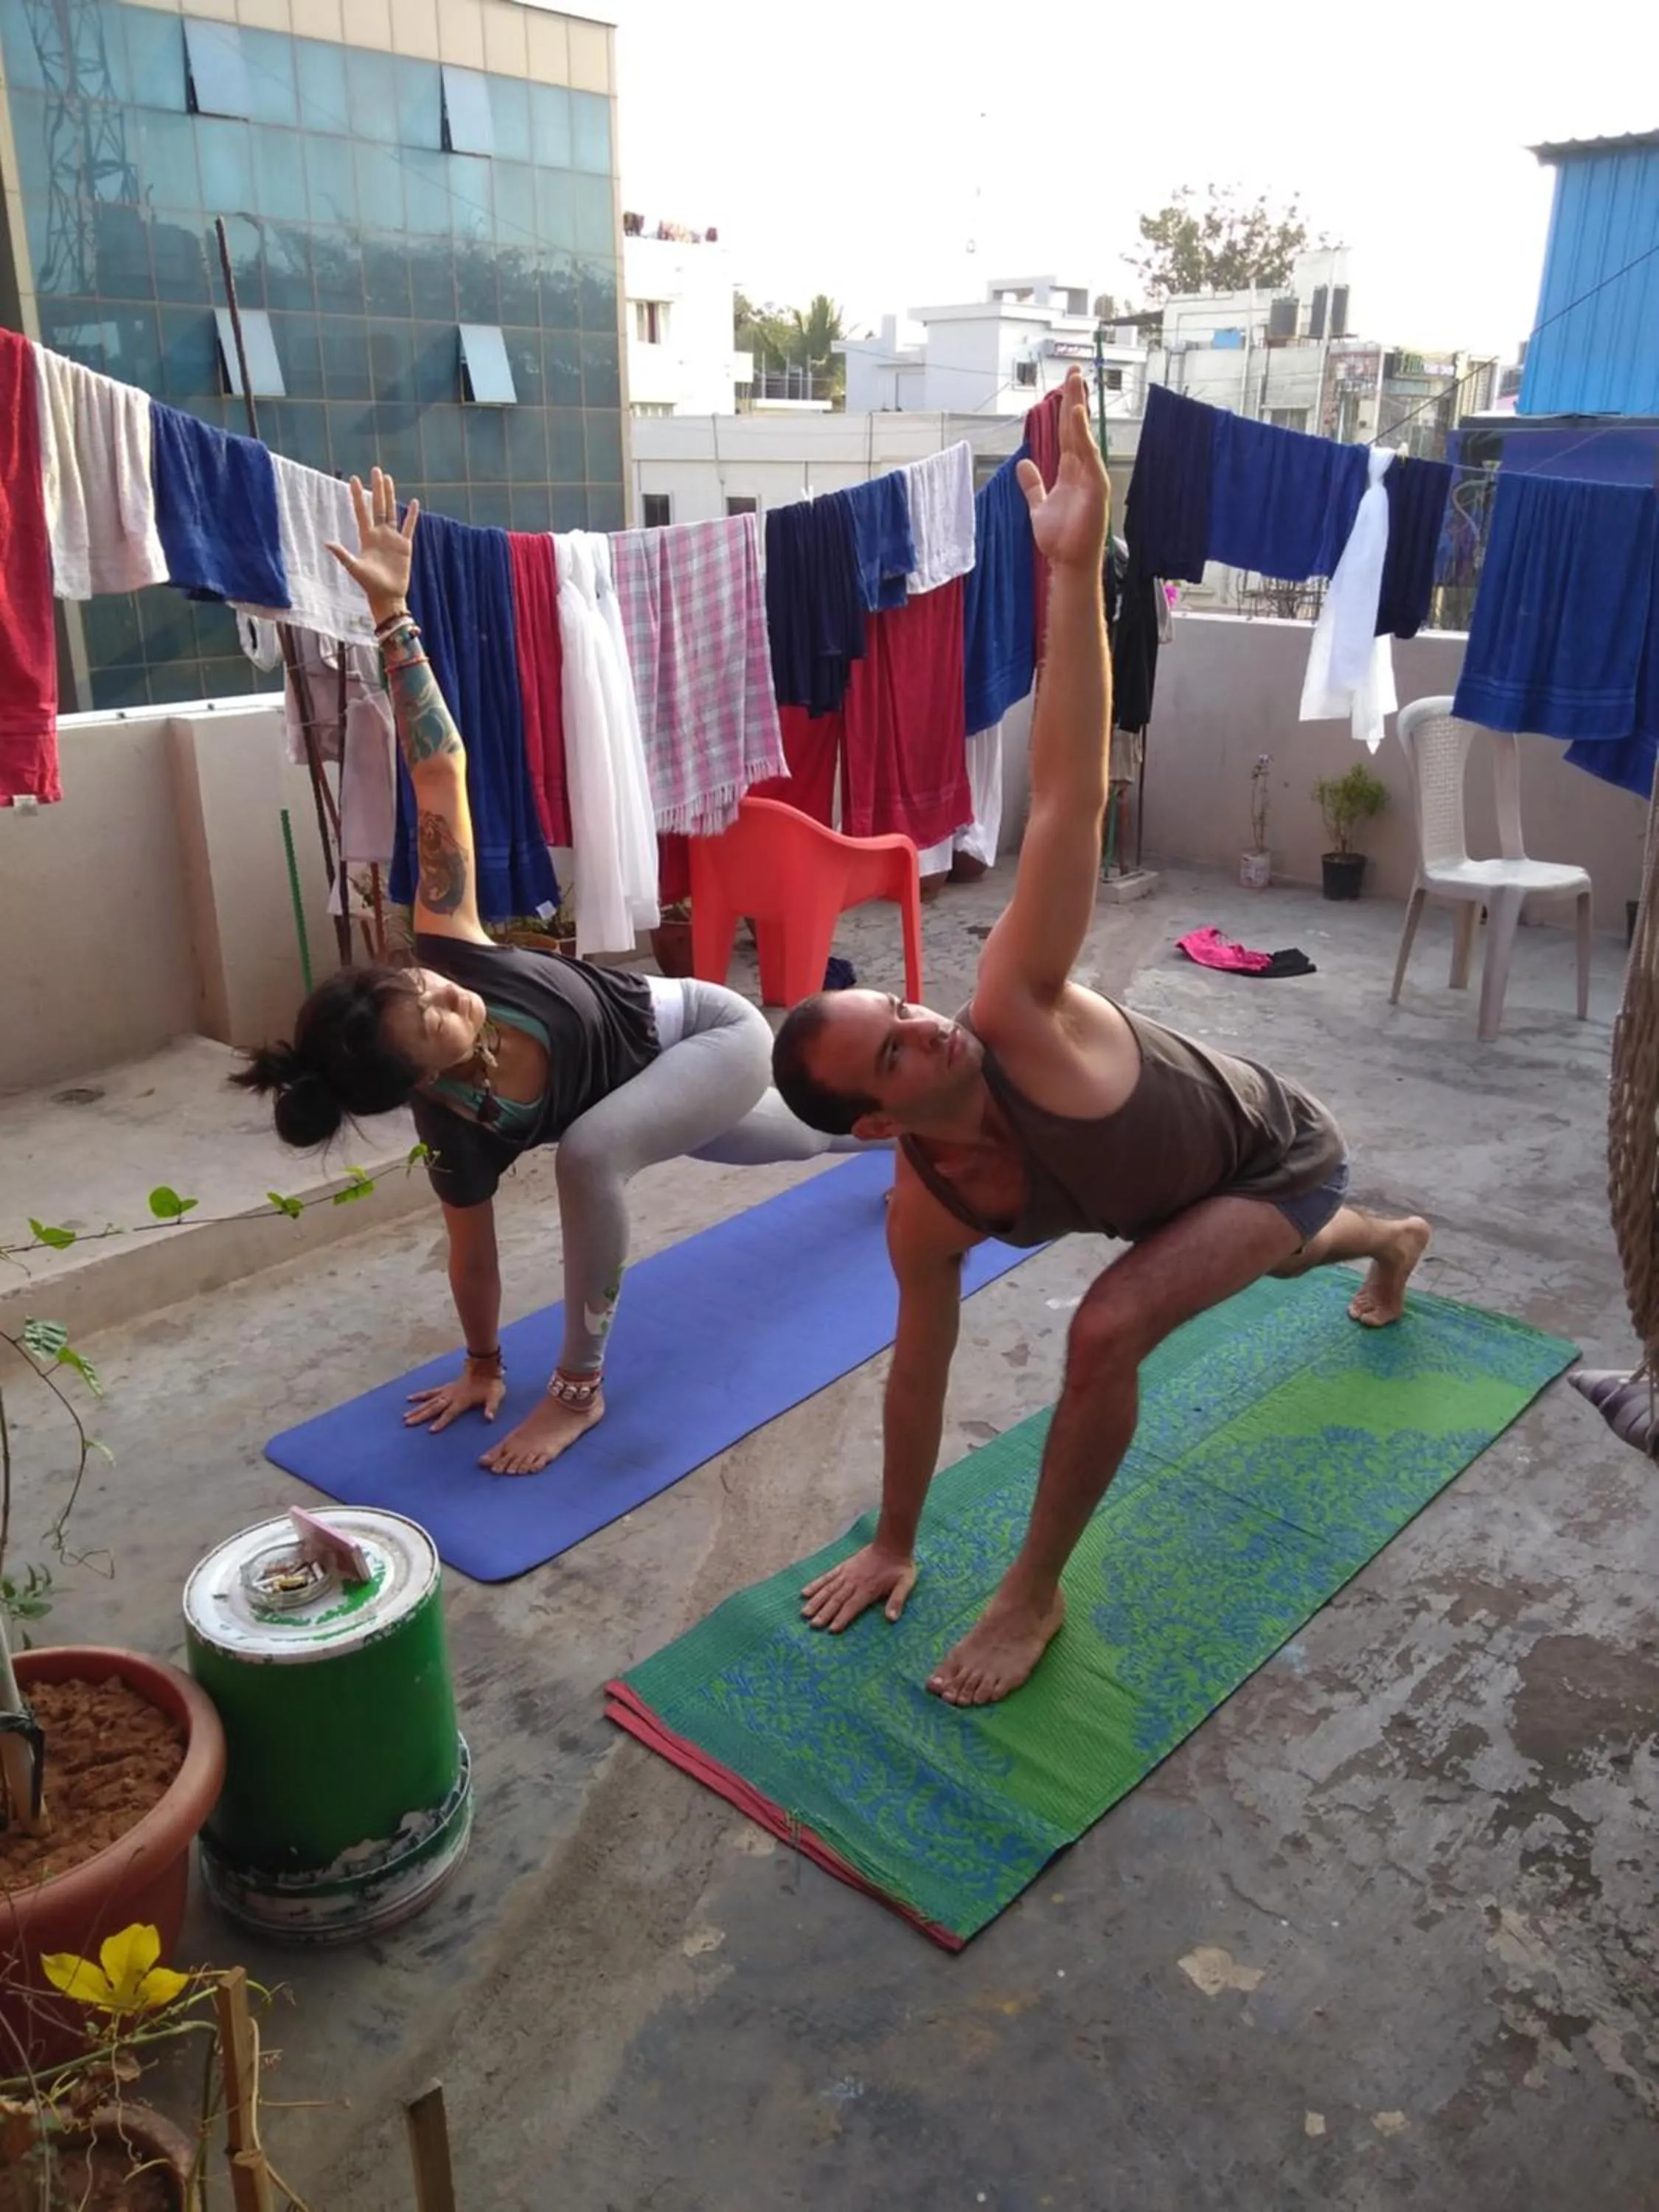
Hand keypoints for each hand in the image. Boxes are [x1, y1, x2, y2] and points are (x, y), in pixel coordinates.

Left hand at [326, 467, 419, 620]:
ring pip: (391, 511)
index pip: (361, 511)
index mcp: (366, 537)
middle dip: (376, 488)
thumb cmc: (370, 584)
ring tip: (388, 479)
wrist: (387, 596)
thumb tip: (327, 543)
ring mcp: (392, 538)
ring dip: (390, 495)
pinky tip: (413, 502)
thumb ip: (342, 554)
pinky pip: (408, 526)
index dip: (357, 495)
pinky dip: (411, 515)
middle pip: (377, 505)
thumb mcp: (354, 568)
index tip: (353, 479)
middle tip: (375, 470)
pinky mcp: (405, 545)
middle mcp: (379, 534)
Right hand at [404, 1366, 504, 1432]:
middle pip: (434, 1408)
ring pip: (429, 1401)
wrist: (486, 1367)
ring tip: (405, 1416)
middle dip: (421, 1416)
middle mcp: (452, 1396)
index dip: (441, 1422)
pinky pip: (430, 1392)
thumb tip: (489, 1419)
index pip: (450, 1413)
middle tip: (408, 1423)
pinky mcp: (445, 1387)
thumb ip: (492, 1407)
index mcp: (463, 1400)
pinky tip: (410, 1398)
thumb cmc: (491, 1384)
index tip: (431, 1430)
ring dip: (417, 1408)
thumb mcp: (495, 1396)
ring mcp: (447, 1391)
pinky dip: (420, 1395)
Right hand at [801, 1542, 916, 1633]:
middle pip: (836, 1600)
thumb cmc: (900, 1567)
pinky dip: (816, 1584)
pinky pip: (827, 1576)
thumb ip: (897, 1601)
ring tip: (804, 1613)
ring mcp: (846, 1574)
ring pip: (828, 1589)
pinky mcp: (843, 1567)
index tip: (831, 1629)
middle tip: (813, 1625)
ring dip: (816, 1601)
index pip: (852, 1606)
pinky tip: (805, 1592)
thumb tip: (892, 1619)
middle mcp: (854, 1582)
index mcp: (868, 1589)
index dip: (842, 1618)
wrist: (892, 1544)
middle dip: (824, 1613)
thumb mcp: (905, 1584)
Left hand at [1018, 367, 1108, 572]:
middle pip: (1077, 427)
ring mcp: (1091, 476)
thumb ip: (1032, 485)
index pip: (1067, 434)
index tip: (1063, 387)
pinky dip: (1083, 435)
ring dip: (1079, 408)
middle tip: (1073, 372)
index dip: (1065, 410)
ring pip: (1083, 435)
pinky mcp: (1096, 487)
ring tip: (1075, 382)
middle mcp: (1082, 469)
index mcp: (1069, 471)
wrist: (1068, 562)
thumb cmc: (1060, 538)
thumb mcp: (1038, 506)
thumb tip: (1023, 464)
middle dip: (1074, 399)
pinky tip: (1078, 415)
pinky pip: (1089, 456)